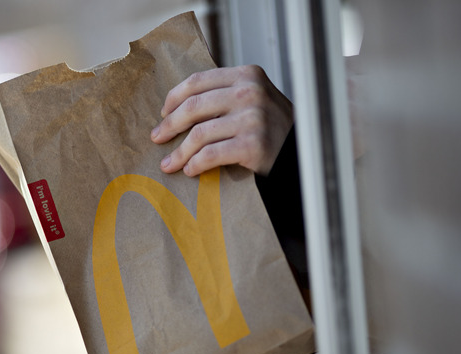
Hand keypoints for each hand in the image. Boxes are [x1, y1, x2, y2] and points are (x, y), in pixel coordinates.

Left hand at [151, 65, 293, 176]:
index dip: (174, 97)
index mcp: (247, 75)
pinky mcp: (252, 145)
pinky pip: (211, 155)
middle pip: (193, 107)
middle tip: (157, 138)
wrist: (303, 153)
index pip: (198, 81)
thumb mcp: (255, 99)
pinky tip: (190, 170)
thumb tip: (179, 106)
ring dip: (179, 152)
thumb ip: (226, 94)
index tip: (163, 113)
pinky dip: (195, 164)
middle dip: (169, 125)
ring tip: (169, 163)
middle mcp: (250, 92)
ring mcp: (252, 118)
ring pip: (198, 134)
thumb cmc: (275, 129)